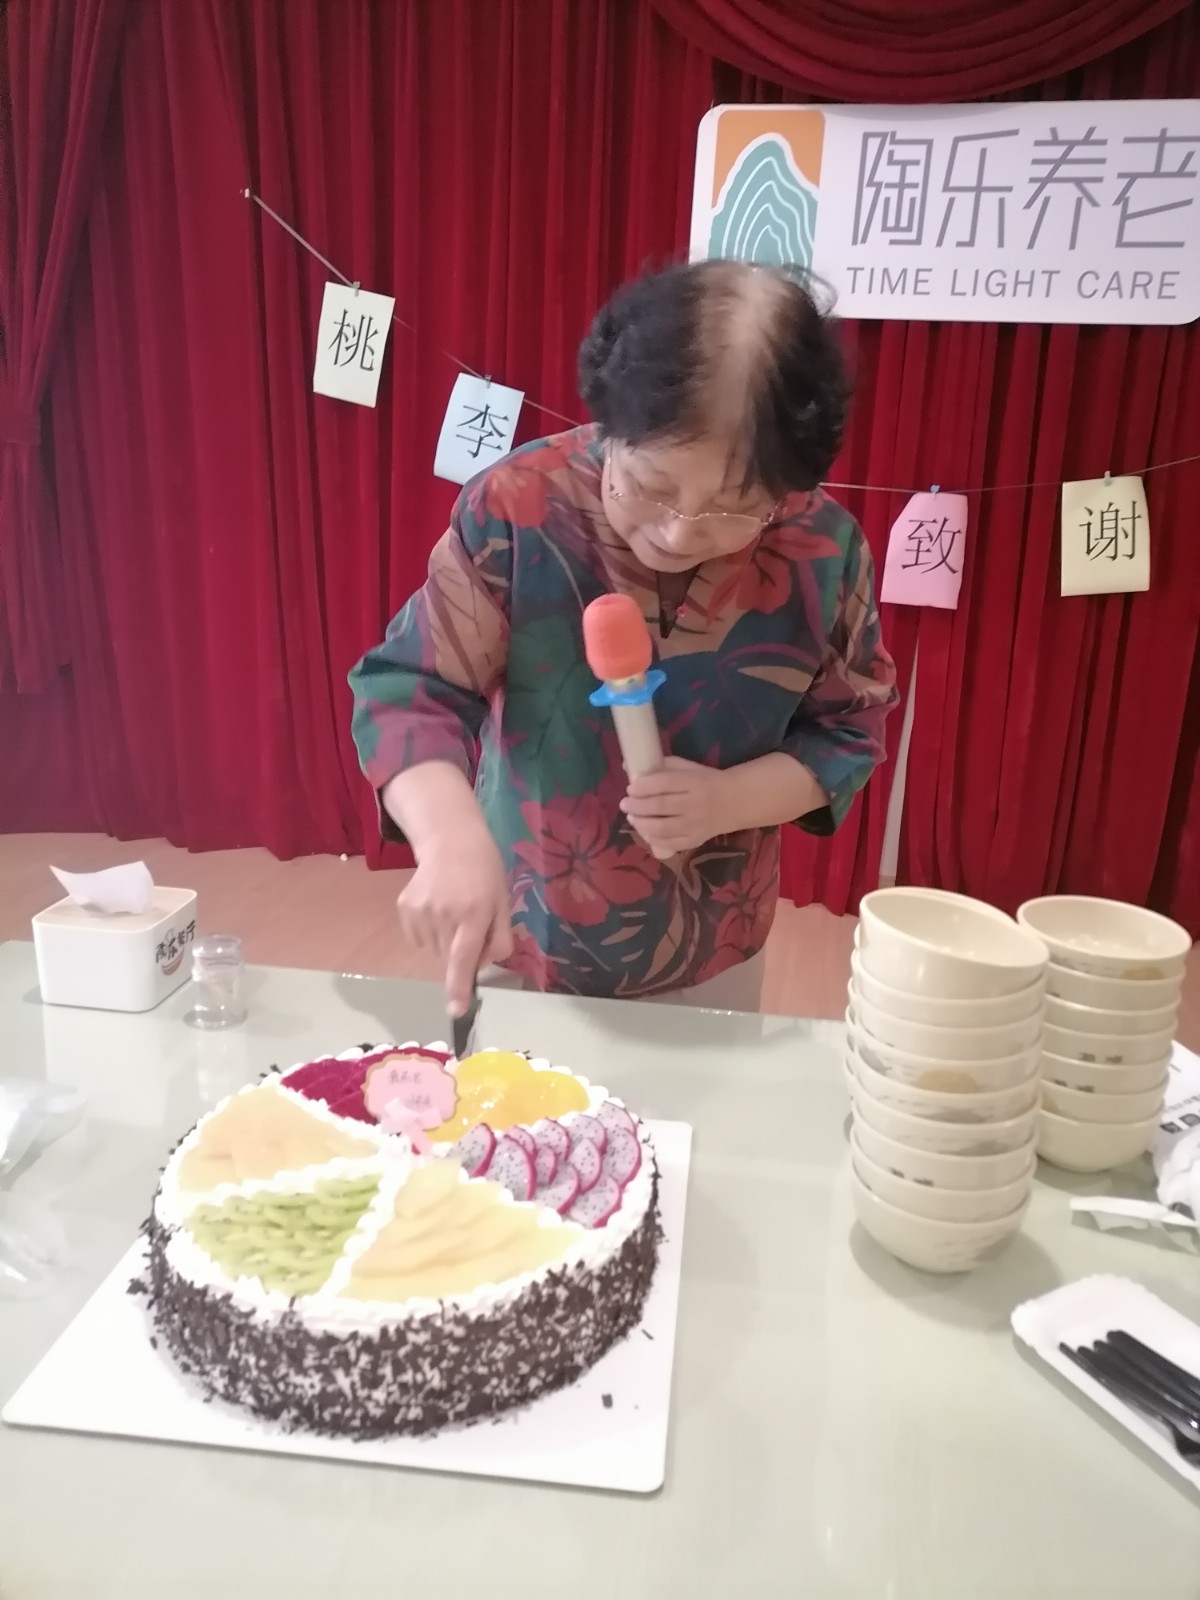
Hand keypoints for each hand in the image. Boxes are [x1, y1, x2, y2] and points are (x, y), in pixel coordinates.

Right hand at [396, 830, 511, 1017]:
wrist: (450, 841)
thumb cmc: (484, 874)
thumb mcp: (503, 903)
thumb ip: (500, 939)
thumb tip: (481, 966)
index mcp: (474, 914)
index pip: (464, 957)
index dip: (459, 986)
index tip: (455, 1011)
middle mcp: (445, 915)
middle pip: (450, 958)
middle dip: (462, 951)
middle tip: (471, 922)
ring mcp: (420, 912)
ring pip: (434, 950)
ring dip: (445, 941)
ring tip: (453, 910)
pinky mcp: (405, 908)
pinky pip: (418, 939)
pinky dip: (429, 932)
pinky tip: (436, 907)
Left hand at [620, 756, 733, 858]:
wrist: (736, 802)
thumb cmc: (707, 781)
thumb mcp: (689, 768)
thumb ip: (662, 766)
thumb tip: (628, 765)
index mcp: (694, 781)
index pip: (664, 783)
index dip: (644, 786)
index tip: (631, 787)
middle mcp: (695, 804)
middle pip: (660, 806)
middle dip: (637, 806)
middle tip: (625, 803)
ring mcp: (696, 825)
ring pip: (663, 827)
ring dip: (642, 823)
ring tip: (631, 817)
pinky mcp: (696, 840)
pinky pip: (671, 843)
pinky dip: (654, 839)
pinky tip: (645, 832)